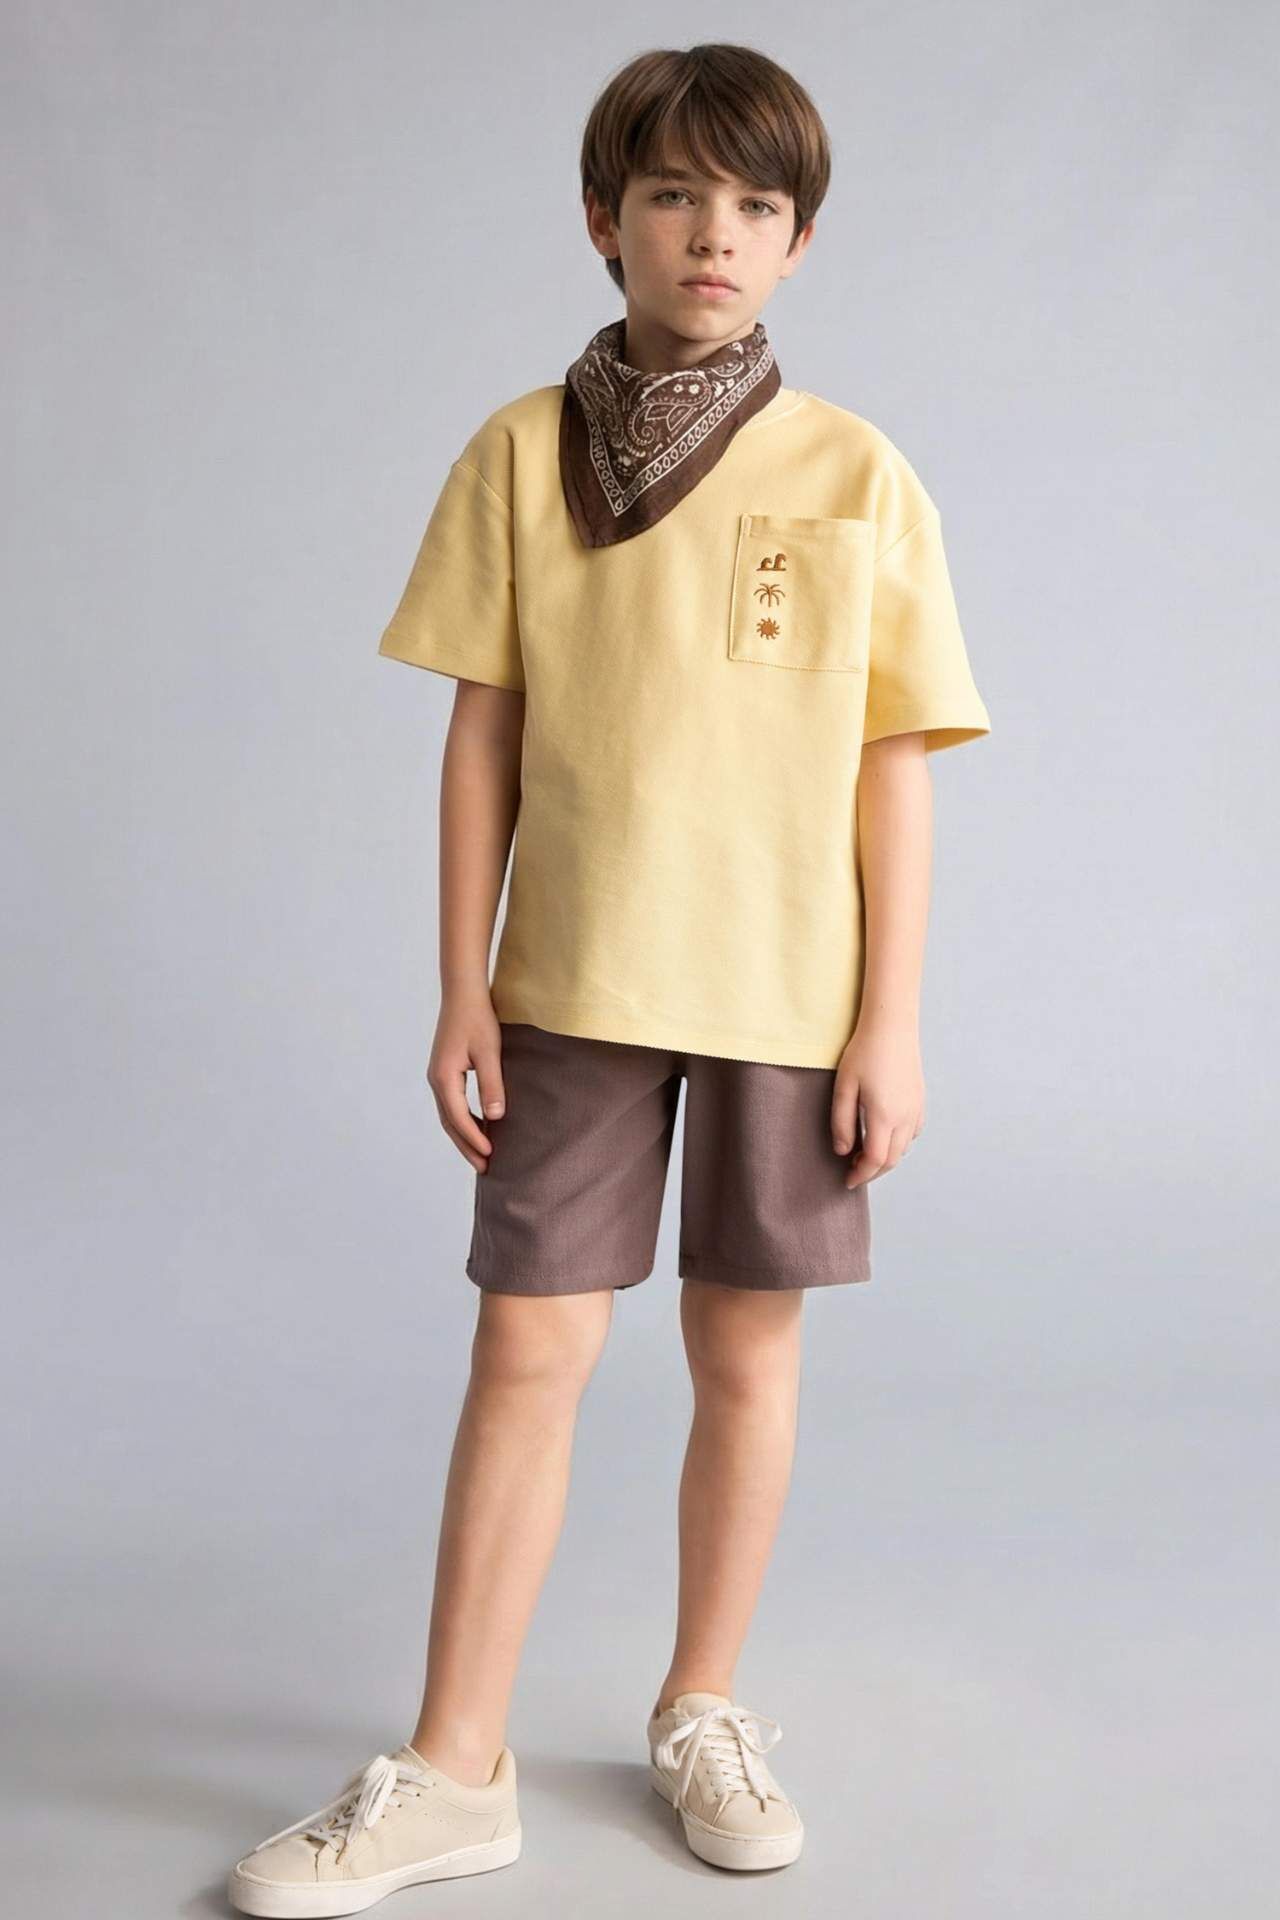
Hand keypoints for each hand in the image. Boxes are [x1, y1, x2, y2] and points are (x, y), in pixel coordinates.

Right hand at [426, 992, 507, 1172]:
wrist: (463, 993)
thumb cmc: (477, 1019)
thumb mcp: (489, 1052)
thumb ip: (492, 1085)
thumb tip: (496, 1117)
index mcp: (444, 1077)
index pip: (459, 1118)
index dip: (475, 1139)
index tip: (491, 1156)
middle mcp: (436, 1080)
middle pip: (450, 1123)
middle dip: (467, 1146)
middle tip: (485, 1168)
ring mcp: (438, 1076)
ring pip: (449, 1115)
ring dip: (464, 1136)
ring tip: (482, 1155)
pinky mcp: (445, 1071)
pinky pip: (452, 1104)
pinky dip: (464, 1120)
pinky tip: (479, 1126)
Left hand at [831, 1018, 925, 1188]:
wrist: (892, 1026)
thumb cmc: (864, 1052)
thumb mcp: (844, 1087)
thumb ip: (841, 1122)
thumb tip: (842, 1151)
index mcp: (884, 1116)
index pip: (874, 1160)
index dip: (860, 1175)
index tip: (847, 1181)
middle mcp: (905, 1117)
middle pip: (892, 1160)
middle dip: (872, 1171)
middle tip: (853, 1171)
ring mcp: (916, 1109)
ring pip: (904, 1149)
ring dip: (886, 1158)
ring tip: (864, 1154)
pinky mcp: (920, 1100)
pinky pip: (912, 1133)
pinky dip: (899, 1144)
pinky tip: (884, 1135)